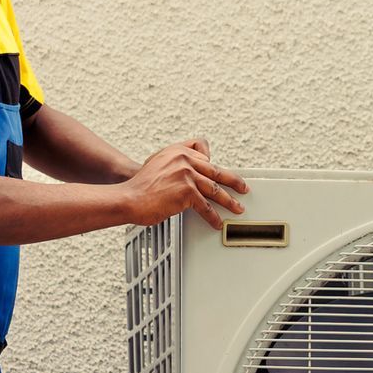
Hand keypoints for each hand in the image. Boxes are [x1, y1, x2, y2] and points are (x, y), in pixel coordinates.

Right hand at [121, 139, 249, 229]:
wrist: (129, 197)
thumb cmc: (141, 185)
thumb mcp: (158, 162)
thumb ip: (175, 161)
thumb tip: (192, 169)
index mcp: (178, 150)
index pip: (204, 151)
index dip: (211, 164)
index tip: (221, 172)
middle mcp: (184, 159)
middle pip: (216, 170)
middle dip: (233, 181)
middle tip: (243, 188)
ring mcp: (186, 175)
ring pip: (215, 189)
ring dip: (229, 201)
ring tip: (237, 208)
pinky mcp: (186, 192)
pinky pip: (206, 206)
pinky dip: (213, 217)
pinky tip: (217, 222)